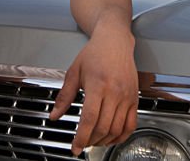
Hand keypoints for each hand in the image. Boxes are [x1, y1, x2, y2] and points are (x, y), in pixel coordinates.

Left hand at [49, 28, 138, 155]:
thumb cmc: (94, 53)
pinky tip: (112, 137)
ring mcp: (127, 96)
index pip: (89, 118)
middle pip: (103, 127)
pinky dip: (122, 136)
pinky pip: (131, 124)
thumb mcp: (74, 72)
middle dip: (90, 141)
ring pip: (117, 128)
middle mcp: (115, 92)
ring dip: (104, 140)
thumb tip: (55, 115)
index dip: (81, 137)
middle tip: (82, 144)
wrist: (115, 41)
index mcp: (98, 85)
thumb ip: (64, 96)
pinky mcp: (134, 98)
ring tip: (94, 141)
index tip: (75, 147)